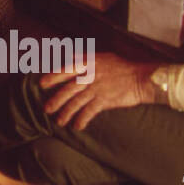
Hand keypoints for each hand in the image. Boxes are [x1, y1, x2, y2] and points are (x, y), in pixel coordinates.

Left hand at [41, 54, 157, 130]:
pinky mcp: (104, 100)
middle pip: (68, 88)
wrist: (141, 78)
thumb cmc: (123, 68)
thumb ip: (88, 59)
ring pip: (76, 102)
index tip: (42, 84)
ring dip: (66, 112)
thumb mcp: (104, 58)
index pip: (67, 69)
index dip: (53, 76)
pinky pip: (89, 112)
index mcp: (90, 62)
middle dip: (56, 99)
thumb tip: (72, 58)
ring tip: (59, 121)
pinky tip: (77, 126)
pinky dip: (82, 120)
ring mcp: (97, 88)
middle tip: (46, 108)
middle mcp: (91, 75)